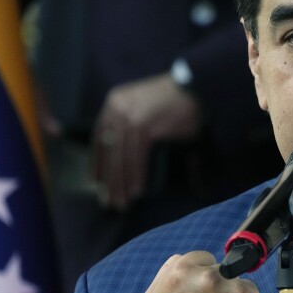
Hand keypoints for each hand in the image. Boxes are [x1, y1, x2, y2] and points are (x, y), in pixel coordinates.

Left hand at [91, 72, 201, 208]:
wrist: (197, 89)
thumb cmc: (175, 101)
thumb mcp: (145, 106)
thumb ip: (133, 125)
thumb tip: (125, 157)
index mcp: (115, 102)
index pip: (99, 137)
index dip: (96, 162)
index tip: (95, 183)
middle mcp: (118, 107)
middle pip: (108, 151)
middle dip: (108, 179)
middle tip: (108, 201)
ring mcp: (130, 116)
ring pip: (120, 157)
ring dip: (121, 183)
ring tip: (122, 203)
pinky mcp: (144, 126)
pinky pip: (136, 158)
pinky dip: (136, 176)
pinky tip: (137, 191)